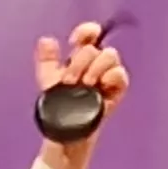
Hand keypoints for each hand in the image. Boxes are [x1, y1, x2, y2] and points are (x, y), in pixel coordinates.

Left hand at [34, 20, 128, 168]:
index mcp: (78, 60)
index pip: (88, 36)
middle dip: (80, 62)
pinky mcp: (116, 92)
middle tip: (71, 81)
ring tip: (85, 85)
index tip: (74, 41)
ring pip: (110, 56)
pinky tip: (102, 84)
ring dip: (96, 68)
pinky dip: (112, 76)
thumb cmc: (58, 111)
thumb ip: (47, 61)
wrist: (64, 137)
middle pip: (96, 47)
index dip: (85, 32)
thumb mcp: (49, 83)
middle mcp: (94, 65)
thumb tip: (46, 40)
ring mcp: (106, 77)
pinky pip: (121, 74)